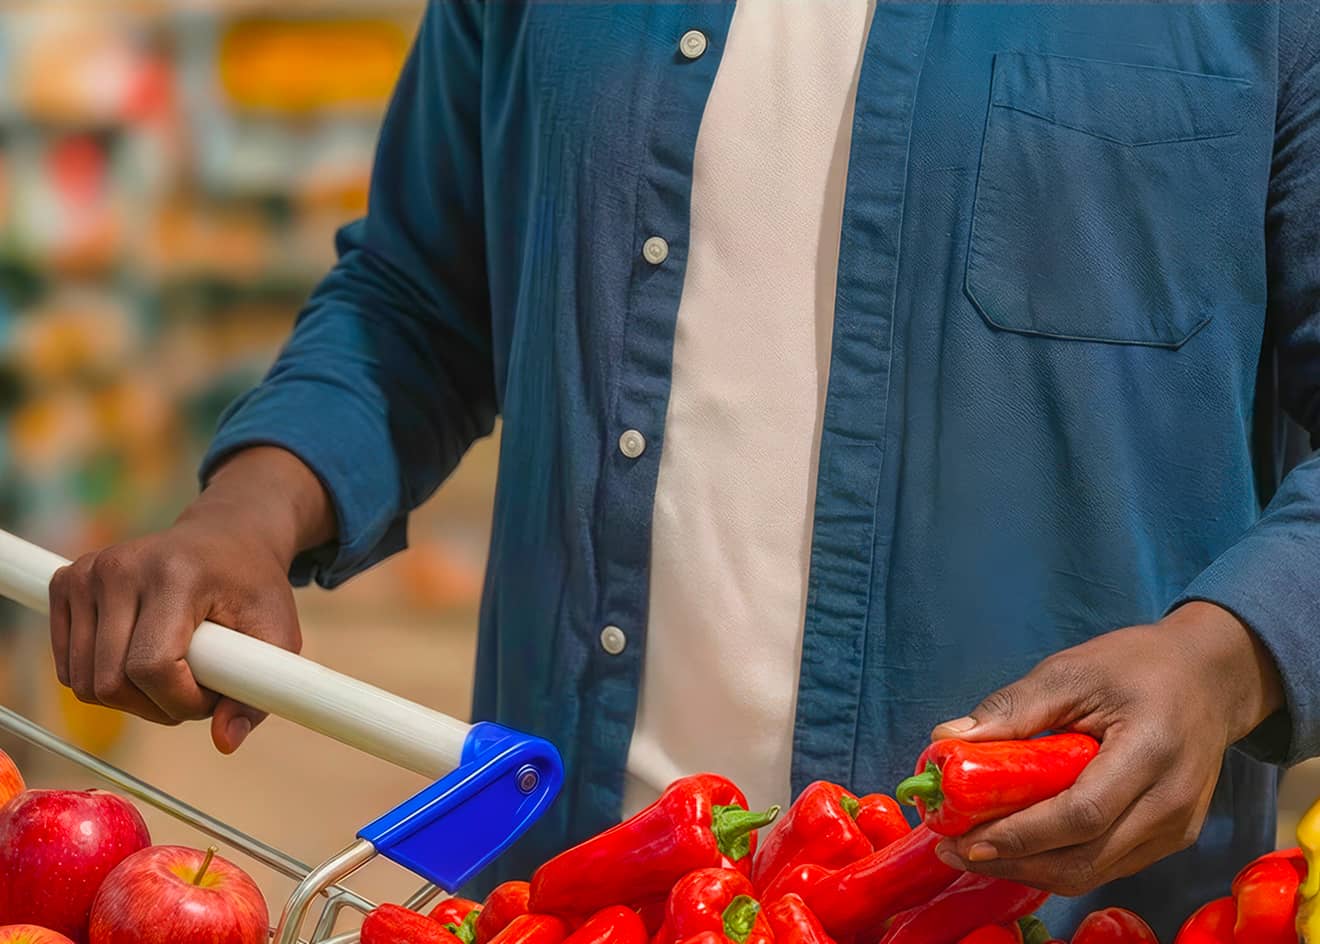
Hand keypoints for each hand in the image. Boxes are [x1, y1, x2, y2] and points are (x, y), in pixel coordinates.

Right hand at [48, 447, 334, 753]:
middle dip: (157, 706)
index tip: (211, 698)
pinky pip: (68, 668)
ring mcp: (88, 573)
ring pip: (84, 682)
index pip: (151, 666)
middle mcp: (122, 567)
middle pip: (111, 682)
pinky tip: (139, 659)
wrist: (225, 537)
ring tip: (173, 673)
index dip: (180, 702)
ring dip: (131, 699)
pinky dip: (103, 681)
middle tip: (196, 688)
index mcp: (176, 574)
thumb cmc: (253, 587)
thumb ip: (258, 691)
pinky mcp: (66, 582)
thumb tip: (225, 743)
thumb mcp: (277, 633)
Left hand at [930, 603, 1284, 895]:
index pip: (1081, 814)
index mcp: (1151, 751)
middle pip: (1084, 859)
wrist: (1210, 677)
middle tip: (954, 849)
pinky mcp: (1171, 838)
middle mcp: (1172, 802)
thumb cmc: (1138, 666)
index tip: (963, 838)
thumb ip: (1012, 708)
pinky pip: (1107, 866)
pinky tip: (1017, 845)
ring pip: (1093, 873)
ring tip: (974, 850)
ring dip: (1029, 869)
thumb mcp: (1071, 672)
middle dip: (1012, 862)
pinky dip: (1057, 863)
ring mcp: (1177, 828)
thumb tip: (944, 738)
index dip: (1019, 835)